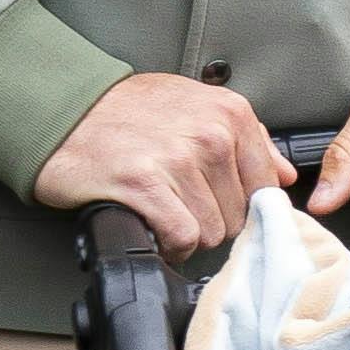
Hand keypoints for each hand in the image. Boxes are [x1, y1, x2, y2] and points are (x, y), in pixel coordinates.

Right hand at [31, 70, 289, 253]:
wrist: (64, 109)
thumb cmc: (128, 111)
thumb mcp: (194, 105)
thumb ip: (247, 138)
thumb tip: (285, 174)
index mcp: (230, 114)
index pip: (266, 186)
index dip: (240, 204)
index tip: (215, 202)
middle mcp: (211, 134)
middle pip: (238, 214)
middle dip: (210, 219)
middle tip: (177, 202)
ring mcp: (179, 159)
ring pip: (212, 231)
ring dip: (187, 233)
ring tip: (161, 211)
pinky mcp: (145, 184)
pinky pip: (182, 236)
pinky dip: (170, 244)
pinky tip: (154, 230)